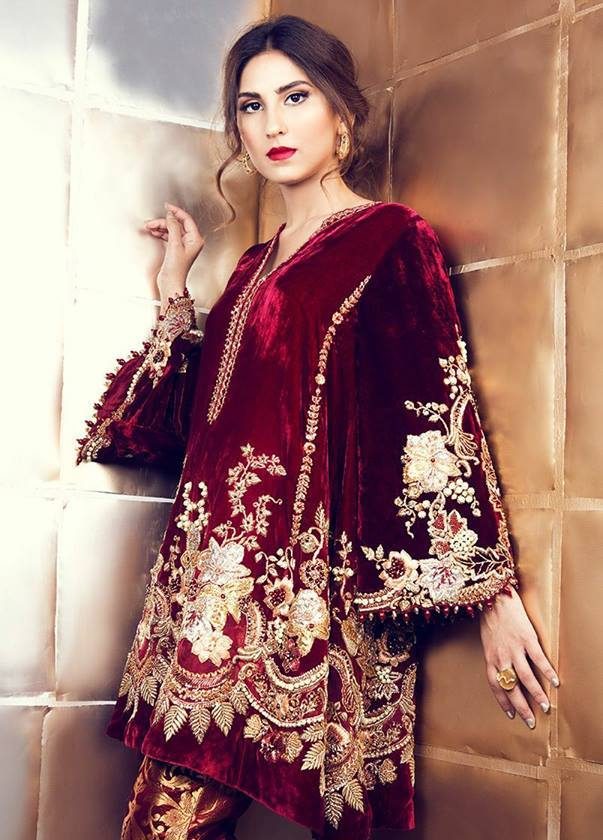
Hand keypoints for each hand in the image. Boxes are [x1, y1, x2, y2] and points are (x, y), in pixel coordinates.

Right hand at [143, 202, 204, 294]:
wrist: (171, 283)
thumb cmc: (176, 269)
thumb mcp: (175, 244)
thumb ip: (173, 227)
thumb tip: (171, 215)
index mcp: (195, 239)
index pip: (186, 219)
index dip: (176, 212)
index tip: (167, 206)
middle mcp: (191, 241)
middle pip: (177, 224)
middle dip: (164, 222)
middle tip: (152, 222)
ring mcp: (183, 245)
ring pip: (171, 230)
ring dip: (160, 227)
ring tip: (150, 227)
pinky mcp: (176, 249)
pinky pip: (169, 236)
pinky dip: (161, 233)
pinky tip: (154, 232)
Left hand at [479, 586, 559, 728]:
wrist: (494, 596)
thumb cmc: (490, 618)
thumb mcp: (488, 641)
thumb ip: (495, 657)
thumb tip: (504, 671)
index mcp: (490, 658)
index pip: (496, 686)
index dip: (503, 701)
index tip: (512, 714)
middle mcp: (501, 656)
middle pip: (511, 687)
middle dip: (521, 707)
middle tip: (531, 721)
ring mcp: (514, 648)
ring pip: (526, 677)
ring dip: (536, 694)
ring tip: (545, 706)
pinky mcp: (526, 638)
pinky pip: (538, 659)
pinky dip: (547, 671)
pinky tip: (556, 681)